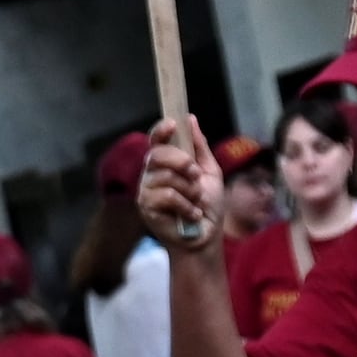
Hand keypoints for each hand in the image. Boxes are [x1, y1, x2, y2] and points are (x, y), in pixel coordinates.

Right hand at [135, 116, 221, 251]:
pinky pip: (166, 195)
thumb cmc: (208, 206)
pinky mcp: (146, 207)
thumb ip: (200, 147)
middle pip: (157, 154)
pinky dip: (186, 205)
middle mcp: (152, 175)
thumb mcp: (210, 172)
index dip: (161, 130)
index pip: (156, 141)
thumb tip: (190, 119)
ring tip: (196, 202)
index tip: (173, 124)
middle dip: (182, 162)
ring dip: (189, 189)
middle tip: (196, 175)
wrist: (207, 237)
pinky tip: (192, 214)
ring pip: (165, 176)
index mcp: (165, 164)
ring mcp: (146, 191)